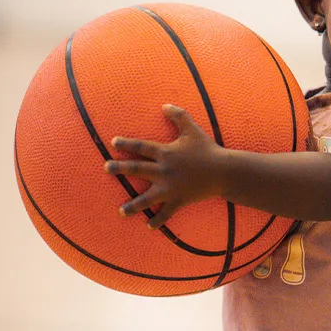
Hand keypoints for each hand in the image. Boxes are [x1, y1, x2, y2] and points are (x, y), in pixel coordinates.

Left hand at [104, 104, 224, 228]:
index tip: (113, 143)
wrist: (224, 171)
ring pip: (147, 198)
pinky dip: (158, 220)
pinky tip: (149, 226)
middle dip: (119, 168)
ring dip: (133, 205)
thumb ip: (178, 115)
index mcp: (166, 153)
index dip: (126, 144)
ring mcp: (170, 187)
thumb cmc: (208, 149)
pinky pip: (167, 212)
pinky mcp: (179, 199)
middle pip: (137, 169)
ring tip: (121, 211)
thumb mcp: (193, 129)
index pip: (141, 147)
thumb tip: (165, 105)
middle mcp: (164, 170)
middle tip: (105, 168)